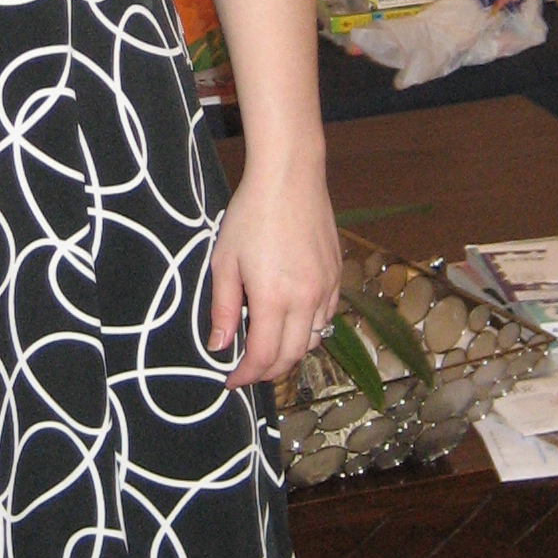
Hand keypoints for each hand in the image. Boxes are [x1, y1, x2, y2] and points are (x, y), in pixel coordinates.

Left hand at [206, 160, 342, 390]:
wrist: (290, 176)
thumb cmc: (251, 214)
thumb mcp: (224, 261)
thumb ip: (223, 308)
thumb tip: (219, 346)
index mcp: (274, 298)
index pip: (264, 356)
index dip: (246, 375)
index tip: (230, 380)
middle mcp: (307, 298)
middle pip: (292, 356)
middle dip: (268, 372)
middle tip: (247, 371)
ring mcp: (327, 287)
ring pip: (313, 340)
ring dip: (290, 353)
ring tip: (268, 350)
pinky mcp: (337, 275)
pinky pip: (327, 317)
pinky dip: (309, 330)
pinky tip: (291, 323)